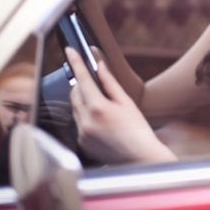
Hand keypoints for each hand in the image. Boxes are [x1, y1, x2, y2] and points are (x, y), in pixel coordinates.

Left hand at [66, 47, 176, 163]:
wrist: (139, 158)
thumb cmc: (137, 129)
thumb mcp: (126, 102)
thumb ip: (110, 83)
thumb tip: (99, 66)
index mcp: (98, 107)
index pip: (82, 79)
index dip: (76, 62)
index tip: (70, 51)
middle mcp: (86, 121)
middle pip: (75, 93)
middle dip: (82, 85)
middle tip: (96, 84)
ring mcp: (82, 133)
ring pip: (76, 109)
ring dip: (85, 102)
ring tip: (105, 109)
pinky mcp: (81, 143)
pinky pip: (79, 123)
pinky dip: (86, 118)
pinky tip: (103, 123)